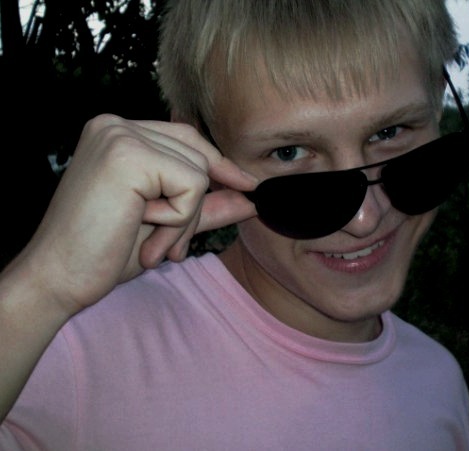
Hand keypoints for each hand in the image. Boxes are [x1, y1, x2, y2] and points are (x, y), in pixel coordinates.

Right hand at [16, 114, 257, 314]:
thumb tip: (251, 197)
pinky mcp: (127, 155)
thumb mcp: (167, 223)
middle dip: (193, 208)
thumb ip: (208, 206)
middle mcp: (116, 124)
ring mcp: (120, 135)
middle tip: (166, 245)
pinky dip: (177, 221)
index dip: (217, 165)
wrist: (59, 279)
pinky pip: (190, 186)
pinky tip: (144, 236)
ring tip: (151, 244)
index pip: (187, 138)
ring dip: (183, 221)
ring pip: (198, 172)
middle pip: (197, 154)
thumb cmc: (105, 251)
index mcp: (118, 133)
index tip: (245, 186)